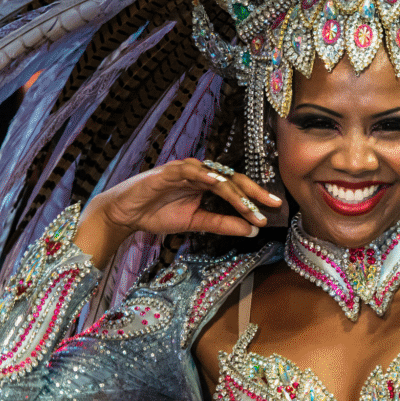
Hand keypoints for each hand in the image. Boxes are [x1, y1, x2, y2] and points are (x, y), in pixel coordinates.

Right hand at [75, 159, 282, 267]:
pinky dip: (204, 176)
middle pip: (232, 179)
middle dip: (253, 192)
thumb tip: (251, 230)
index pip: (236, 188)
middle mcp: (199, 173)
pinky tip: (217, 183)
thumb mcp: (196, 223)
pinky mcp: (168, 172)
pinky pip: (190, 171)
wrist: (125, 214)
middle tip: (272, 204)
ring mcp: (184, 170)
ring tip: (249, 207)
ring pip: (216, 177)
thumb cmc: (158, 214)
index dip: (255, 197)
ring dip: (234, 192)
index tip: (274, 209)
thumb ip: (222, 224)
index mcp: (207, 183)